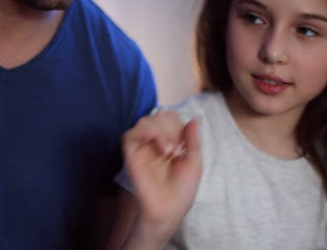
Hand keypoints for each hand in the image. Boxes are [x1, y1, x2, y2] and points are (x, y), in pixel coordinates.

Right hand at [122, 111, 201, 238]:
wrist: (169, 210)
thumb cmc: (182, 190)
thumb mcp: (194, 163)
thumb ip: (193, 140)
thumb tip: (196, 118)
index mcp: (170, 141)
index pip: (171, 118)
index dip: (178, 126)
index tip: (183, 148)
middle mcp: (154, 142)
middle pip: (159, 116)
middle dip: (170, 128)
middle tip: (175, 151)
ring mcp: (142, 148)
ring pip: (145, 121)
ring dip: (159, 130)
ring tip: (166, 151)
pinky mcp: (130, 155)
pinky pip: (130, 135)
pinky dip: (142, 131)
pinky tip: (152, 138)